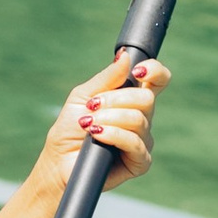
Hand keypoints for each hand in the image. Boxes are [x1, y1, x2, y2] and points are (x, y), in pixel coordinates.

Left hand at [36, 48, 167, 200]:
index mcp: (131, 100)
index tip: (137, 71)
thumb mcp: (84, 96)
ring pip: (139, 120)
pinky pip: (135, 143)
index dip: (155, 72)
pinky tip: (98, 135)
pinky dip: (114, 135)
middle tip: (92, 107)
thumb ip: (107, 78)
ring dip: (109, 118)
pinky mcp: (140, 162)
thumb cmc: (70, 129)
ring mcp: (143, 141)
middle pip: (147, 99)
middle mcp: (142, 119)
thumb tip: (126, 55)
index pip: (158, 81)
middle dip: (116, 100)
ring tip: (89, 124)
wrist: (59, 161)